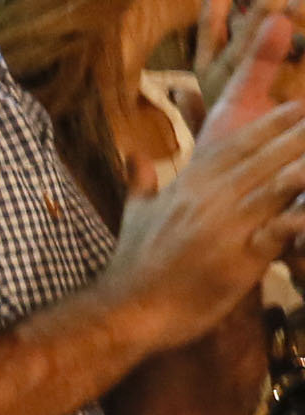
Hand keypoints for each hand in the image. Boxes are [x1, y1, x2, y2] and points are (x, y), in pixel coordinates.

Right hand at [104, 12, 304, 347]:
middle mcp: (210, 197)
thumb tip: (135, 155)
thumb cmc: (133, 264)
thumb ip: (141, 181)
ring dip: (304, 165)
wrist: (128, 310)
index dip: (272, 121)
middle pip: (266, 155)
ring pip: (279, 183)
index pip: (238, 143)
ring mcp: (226, 225)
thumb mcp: (135, 215)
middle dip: (300, 133)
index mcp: (190, 184)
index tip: (299, 104)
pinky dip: (300, 216)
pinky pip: (282, 229)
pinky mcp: (240, 258)